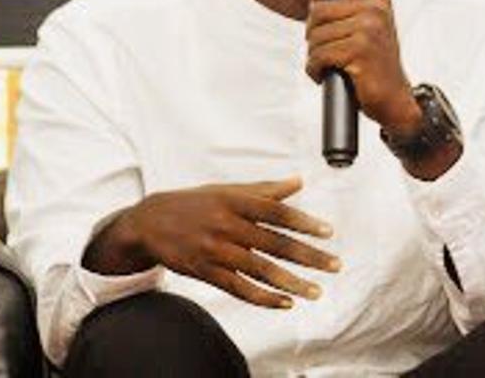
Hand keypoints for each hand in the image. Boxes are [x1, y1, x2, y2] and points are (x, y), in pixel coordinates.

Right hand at [85, 177, 339, 308]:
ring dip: (291, 282)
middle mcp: (226, 225)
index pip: (276, 212)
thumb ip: (264, 190)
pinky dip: (264, 298)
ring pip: (260, 270)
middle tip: (334, 265)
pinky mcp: (205, 272)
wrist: (150, 221)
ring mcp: (215, 250)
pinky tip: (284, 302)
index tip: (328, 232)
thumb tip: (298, 182)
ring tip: (315, 291)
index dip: (303, 222)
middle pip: (274, 243)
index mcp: (234, 201)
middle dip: (308, 256)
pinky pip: (239, 289)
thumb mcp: (227, 190)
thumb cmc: (195, 203)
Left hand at [305, 0, 421, 134]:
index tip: (318, 10)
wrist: (394, 100)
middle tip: (326, 50)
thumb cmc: (376, 67)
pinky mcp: (359, 51)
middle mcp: (375, 11)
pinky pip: (318, 55)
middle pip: (318, 10)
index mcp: (378, 1)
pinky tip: (326, 74)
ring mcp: (368, 30)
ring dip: (315, 55)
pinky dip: (315, 69)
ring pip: (315, 36)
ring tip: (330, 64)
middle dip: (313, 34)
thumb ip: (349, 9)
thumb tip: (314, 0)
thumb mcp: (369, 28)